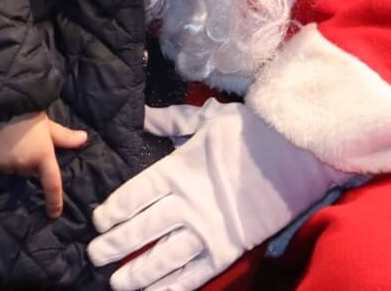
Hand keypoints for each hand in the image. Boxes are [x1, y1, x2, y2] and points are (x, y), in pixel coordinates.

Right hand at [0, 111, 89, 217]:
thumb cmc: (25, 110)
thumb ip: (63, 136)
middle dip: (25, 161)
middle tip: (21, 141)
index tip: (53, 214)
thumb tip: (84, 138)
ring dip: (8, 161)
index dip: (54, 201)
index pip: (52, 184)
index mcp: (42, 154)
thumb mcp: (46, 123)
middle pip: (26, 171)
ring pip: (8, 171)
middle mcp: (24, 163)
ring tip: (4, 140)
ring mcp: (4, 165)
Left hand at [91, 103, 351, 290]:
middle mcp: (186, 203)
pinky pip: (194, 275)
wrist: (295, 151)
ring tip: (116, 282)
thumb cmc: (250, 131)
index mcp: (177, 170)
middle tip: (95, 255)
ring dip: (136, 273)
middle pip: (141, 229)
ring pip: (162, 258)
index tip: (98, 220)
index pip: (133, 195)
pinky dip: (172, 287)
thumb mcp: (207, 119)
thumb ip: (172, 121)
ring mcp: (207, 229)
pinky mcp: (228, 249)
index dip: (113, 210)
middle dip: (115, 244)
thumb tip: (146, 117)